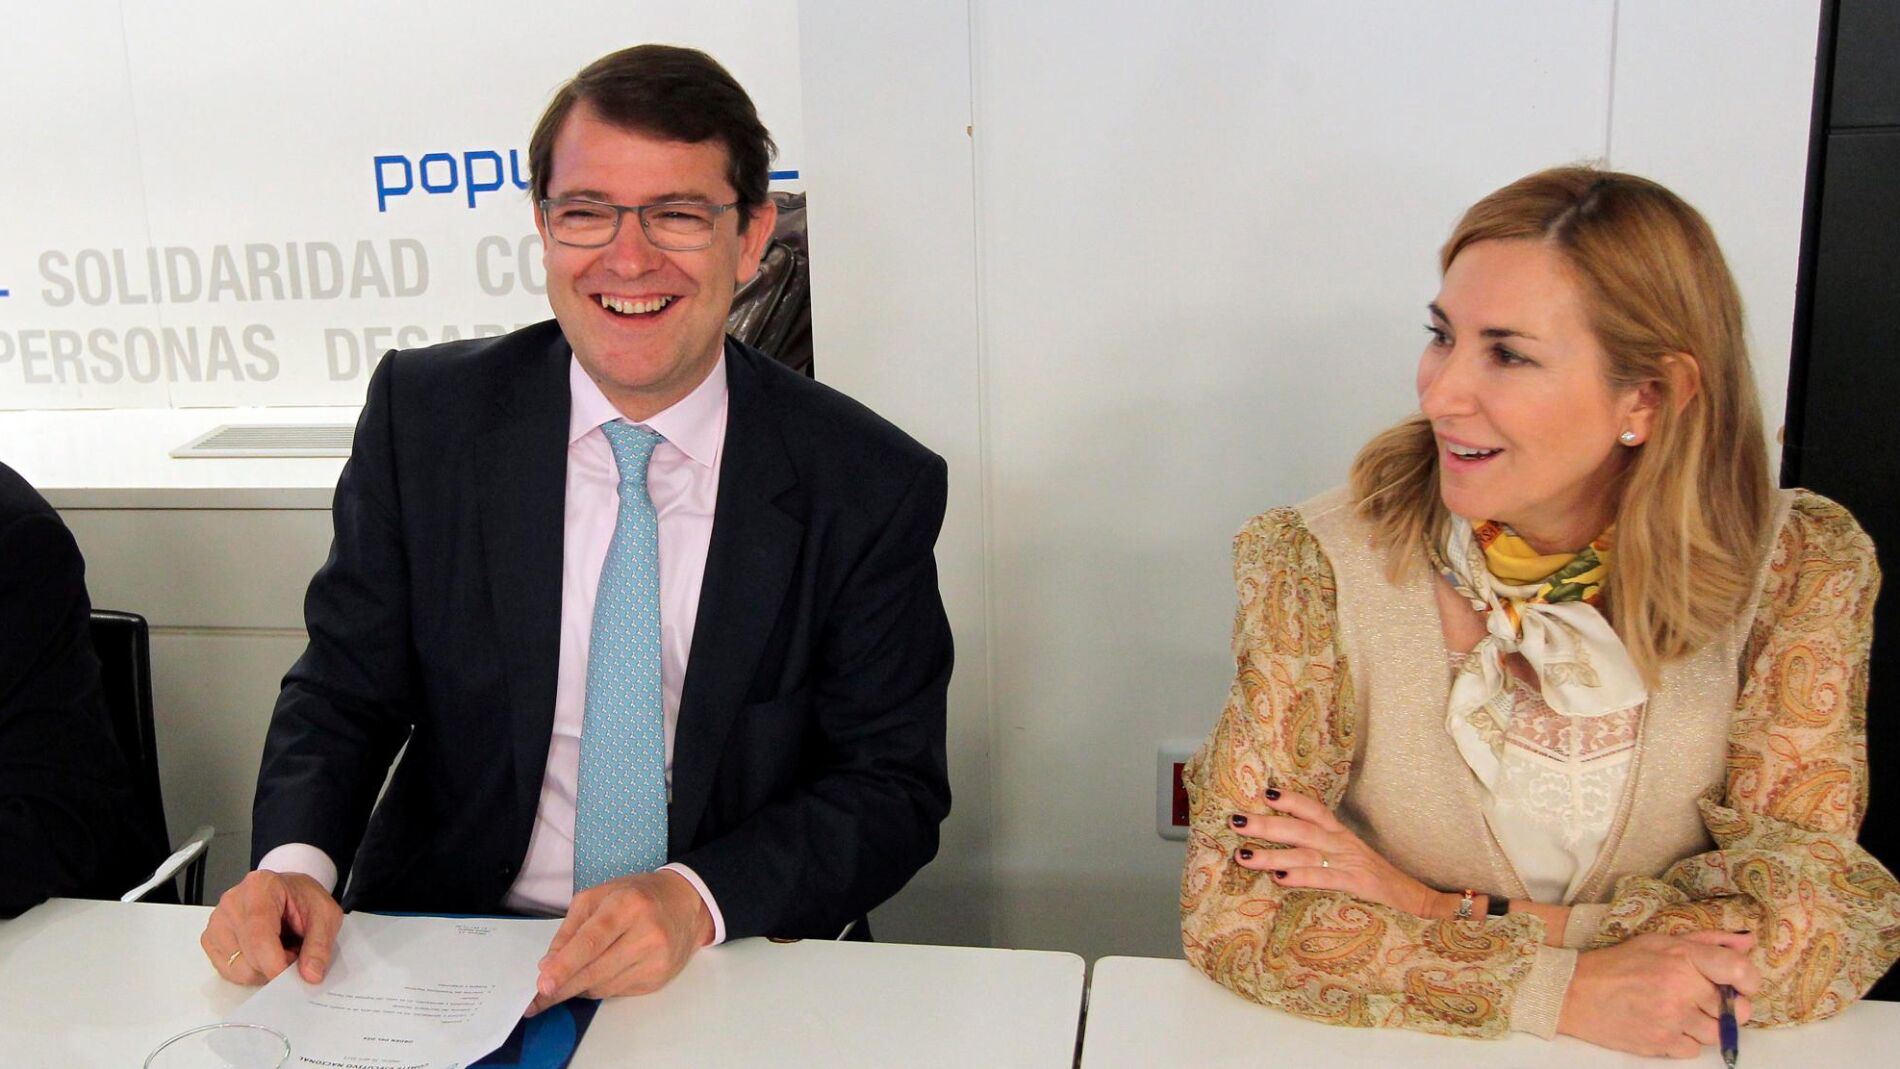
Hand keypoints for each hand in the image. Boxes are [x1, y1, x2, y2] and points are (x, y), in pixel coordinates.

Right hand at [200, 870, 342, 984]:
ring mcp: (217, 921)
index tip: (291, 978)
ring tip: (278, 949)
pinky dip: (249, 971)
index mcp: (259, 887)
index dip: (275, 964)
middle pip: (248, 956)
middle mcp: (232, 902)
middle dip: (276, 965)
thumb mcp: (326, 915)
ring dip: (263, 970)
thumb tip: (311, 974)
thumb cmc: (303, 899)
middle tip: (293, 952)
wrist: (288, 891)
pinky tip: (262, 954)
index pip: (259, 936)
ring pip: (237, 969)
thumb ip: (319, 945)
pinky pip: (228, 971)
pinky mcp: (211, 939)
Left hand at [528, 869, 713, 1013]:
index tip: (543, 983)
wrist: (686, 904)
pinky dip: (600, 987)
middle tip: (537, 999)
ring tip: (570, 978)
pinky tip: (600, 973)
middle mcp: (647, 933)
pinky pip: (617, 992)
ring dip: (580, 986)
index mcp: (628, 905)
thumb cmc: (636, 896)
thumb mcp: (598, 897)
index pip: (592, 941)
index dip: (566, 965)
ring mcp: (656, 959)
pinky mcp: (660, 977)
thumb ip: (570, 929)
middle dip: (563, 987)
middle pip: (596, 970)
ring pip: (604, 986)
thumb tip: (548, 965)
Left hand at [1228, 788, 1438, 915]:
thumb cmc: (1380, 880)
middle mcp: (1344, 843)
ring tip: (1243, 854)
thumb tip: (1285, 853)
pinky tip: (1279, 878)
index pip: (1314, 810)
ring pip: (1305, 853)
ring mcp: (1351, 863)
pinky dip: (1300, 876)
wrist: (1419, 899)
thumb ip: (1323, 853)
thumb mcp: (1351, 858)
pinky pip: (1325, 877)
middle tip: (1235, 820)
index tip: (1263, 792)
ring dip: (1271, 852)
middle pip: (1300, 828)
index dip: (1290, 800)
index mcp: (1342, 835)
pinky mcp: (1358, 884)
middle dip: (1266, 824)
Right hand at [1559, 930, 1760, 1057]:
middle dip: (1728, 1007)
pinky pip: (1694, 1050)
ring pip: (1717, 1034)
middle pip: (1735, 1010)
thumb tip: (1748, 941)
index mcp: (1683, 958)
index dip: (1749, 980)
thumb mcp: (1661, 941)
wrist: (1576, 992)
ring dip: (1706, 1025)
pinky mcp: (1661, 1043)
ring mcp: (1672, 1020)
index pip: (1739, 970)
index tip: (1741, 984)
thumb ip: (1708, 941)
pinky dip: (1685, 1040)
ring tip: (1682, 1011)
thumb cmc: (1620, 963)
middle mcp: (1681, 989)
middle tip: (1708, 1000)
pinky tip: (1667, 1025)